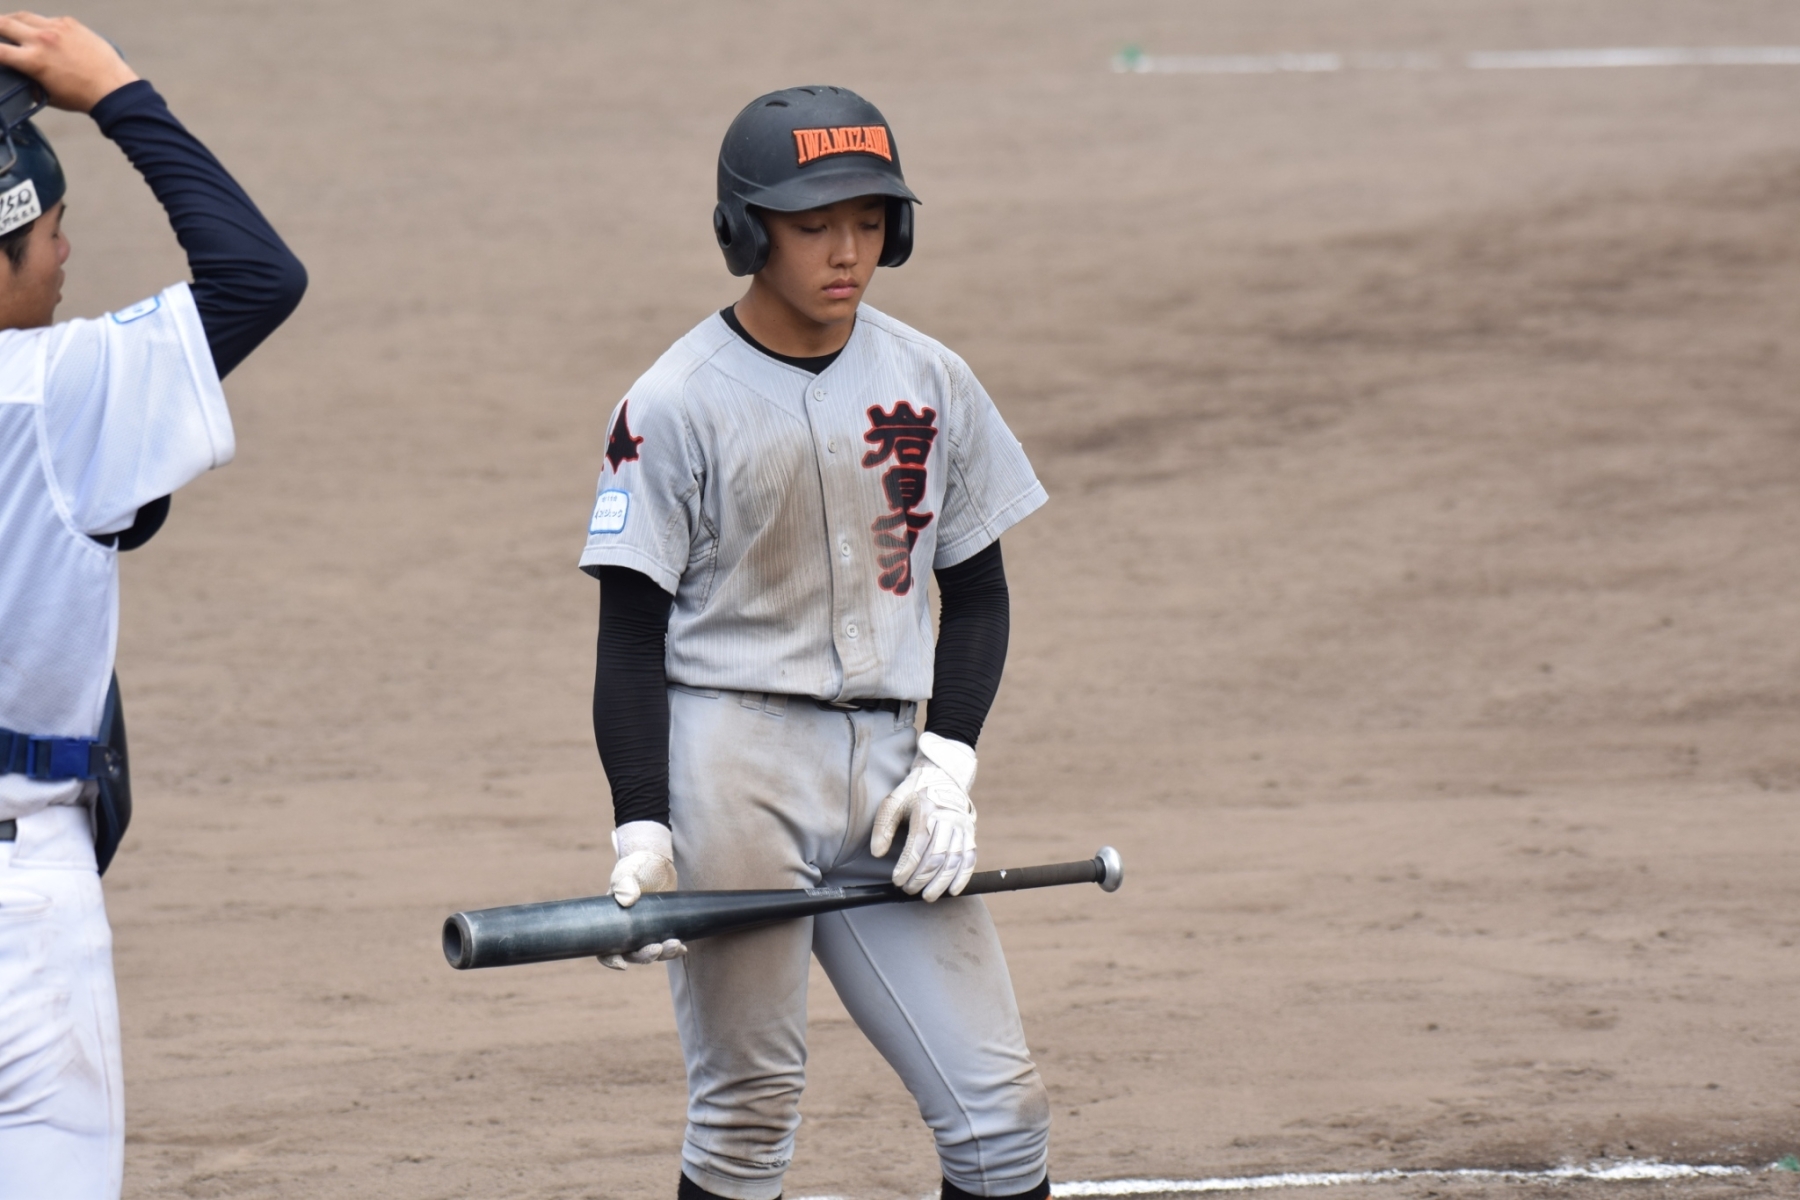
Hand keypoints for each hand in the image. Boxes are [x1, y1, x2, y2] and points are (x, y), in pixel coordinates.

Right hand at [0, 13, 137, 112]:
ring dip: (12, 20)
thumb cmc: (80, 97)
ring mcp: (56, 28)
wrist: (113, 89)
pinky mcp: (70, 23)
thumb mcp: (47, 94)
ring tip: (9, 25)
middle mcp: (42, 40)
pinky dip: (38, 23)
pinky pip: (46, 18)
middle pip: (4, 23)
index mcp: (33, 61)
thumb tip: (19, 76)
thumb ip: (28, 81)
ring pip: (23, 16)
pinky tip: (38, 30)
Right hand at [600, 820, 686, 969]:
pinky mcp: (660, 927)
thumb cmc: (636, 866)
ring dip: (663, 953)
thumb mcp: (628, 871)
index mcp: (611, 922)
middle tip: (657, 949)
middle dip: (644, 956)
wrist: (655, 862)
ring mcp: (644, 931)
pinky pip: (665, 943)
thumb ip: (625, 882)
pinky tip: (683, 948)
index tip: (622, 965)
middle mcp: (626, 931)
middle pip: (631, 954)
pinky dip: (674, 948)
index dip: (611, 960)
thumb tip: (627, 899)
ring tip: (676, 945)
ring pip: (650, 951)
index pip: (605, 948)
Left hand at [870, 732, 977, 901]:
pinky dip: (963, 876)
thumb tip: (878, 853)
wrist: (943, 775)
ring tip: (928, 896)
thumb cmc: (913, 792)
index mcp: (926, 810)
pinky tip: (953, 890)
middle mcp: (947, 819)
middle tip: (909, 890)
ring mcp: (961, 827)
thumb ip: (882, 827)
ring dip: (941, 882)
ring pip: (954, 860)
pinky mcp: (970, 833)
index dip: (907, 868)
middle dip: (922, 878)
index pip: (917, 846)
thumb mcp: (893, 802)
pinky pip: (970, 858)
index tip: (897, 881)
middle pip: (936, 857)